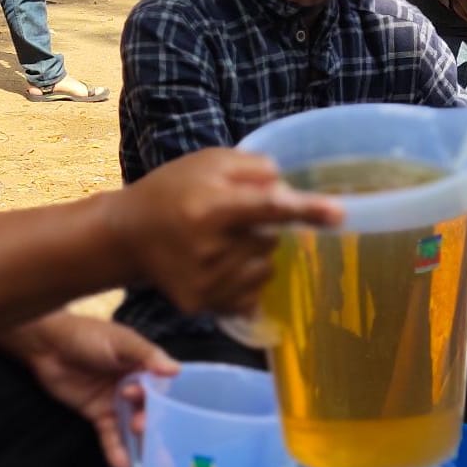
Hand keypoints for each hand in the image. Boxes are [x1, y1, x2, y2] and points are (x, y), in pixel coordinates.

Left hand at [0, 312, 177, 466]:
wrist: (47, 345)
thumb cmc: (87, 335)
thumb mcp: (120, 341)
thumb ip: (147, 355)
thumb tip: (176, 370)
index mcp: (143, 364)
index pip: (161, 387)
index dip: (159, 399)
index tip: (152, 405)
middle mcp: (133, 384)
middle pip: (149, 410)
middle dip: (151, 424)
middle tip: (140, 427)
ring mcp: (115, 402)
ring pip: (132, 427)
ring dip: (141, 446)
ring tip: (149, 466)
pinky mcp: (97, 415)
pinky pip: (110, 436)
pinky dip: (116, 452)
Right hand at [108, 148, 342, 317]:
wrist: (128, 235)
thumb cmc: (173, 190)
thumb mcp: (209, 162)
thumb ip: (253, 168)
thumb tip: (288, 189)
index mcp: (211, 207)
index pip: (267, 207)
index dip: (306, 209)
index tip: (339, 213)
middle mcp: (210, 248)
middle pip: (271, 240)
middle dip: (263, 228)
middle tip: (231, 217)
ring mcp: (206, 282)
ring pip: (265, 269)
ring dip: (255, 254)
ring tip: (221, 241)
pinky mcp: (202, 305)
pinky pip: (251, 294)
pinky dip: (244, 278)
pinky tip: (219, 264)